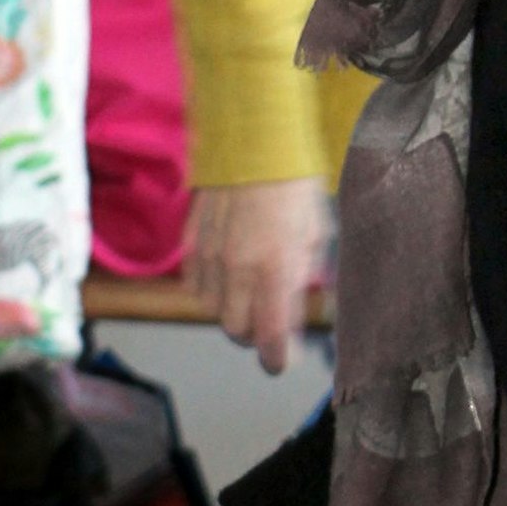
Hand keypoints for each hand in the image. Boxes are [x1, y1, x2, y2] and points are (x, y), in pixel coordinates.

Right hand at [185, 179, 327, 372]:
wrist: (254, 141)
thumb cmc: (294, 184)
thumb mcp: (315, 235)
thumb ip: (303, 278)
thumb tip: (297, 310)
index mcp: (275, 268)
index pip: (270, 335)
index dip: (275, 358)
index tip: (280, 363)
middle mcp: (238, 268)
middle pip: (236, 330)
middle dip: (253, 335)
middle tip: (268, 325)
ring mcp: (210, 256)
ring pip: (211, 310)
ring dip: (230, 312)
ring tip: (247, 297)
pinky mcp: (191, 242)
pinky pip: (194, 285)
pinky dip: (208, 292)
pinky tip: (225, 279)